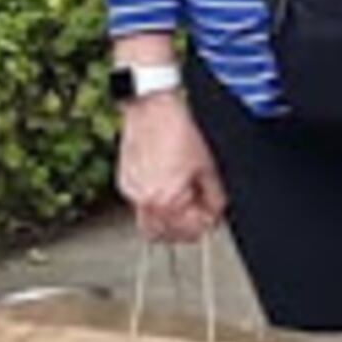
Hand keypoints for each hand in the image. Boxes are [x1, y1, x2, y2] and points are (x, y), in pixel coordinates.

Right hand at [119, 93, 226, 242]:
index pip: (189, 232)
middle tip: (199, 213)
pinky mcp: (125, 180)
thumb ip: (215, 196)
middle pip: (165, 235)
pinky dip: (155, 203)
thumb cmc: (179, 128)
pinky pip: (140, 204)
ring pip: (149, 224)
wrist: (153, 105)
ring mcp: (131, 191)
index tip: (213, 214)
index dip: (207, 223)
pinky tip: (168, 187)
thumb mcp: (210, 165)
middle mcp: (144, 200)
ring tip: (184, 202)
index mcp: (166, 200)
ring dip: (168, 220)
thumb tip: (216, 211)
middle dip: (185, 229)